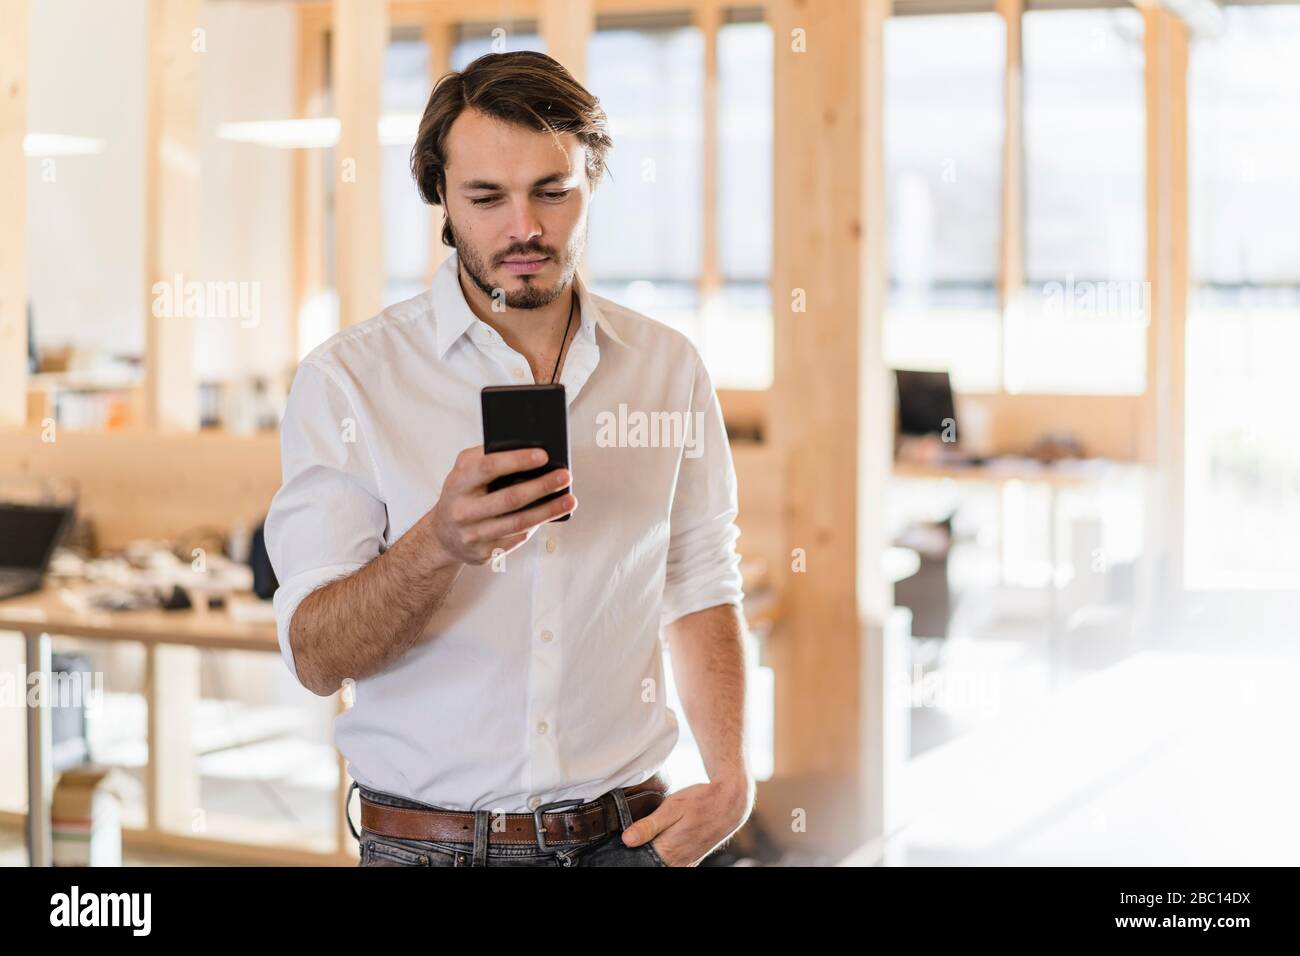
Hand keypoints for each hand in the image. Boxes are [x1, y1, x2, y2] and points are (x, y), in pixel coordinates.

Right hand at [428, 445, 576, 565]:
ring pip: (518, 523)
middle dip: (541, 486)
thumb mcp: (463, 470)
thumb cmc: (461, 494)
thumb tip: (526, 449)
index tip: (543, 455)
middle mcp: (462, 511)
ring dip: (548, 511)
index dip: (517, 460)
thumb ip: (486, 456)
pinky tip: (552, 515)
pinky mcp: (484, 553)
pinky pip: (517, 538)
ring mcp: (473, 535)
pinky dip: (537, 525)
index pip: (488, 468)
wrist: (442, 535)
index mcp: (457, 483)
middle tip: (565, 476)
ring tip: (569, 500)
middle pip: (509, 498)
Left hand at [620, 775, 753, 866]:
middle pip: (650, 864)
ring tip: (648, 838)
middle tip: (636, 837)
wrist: (730, 802)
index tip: (623, 845)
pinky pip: (673, 864)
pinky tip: (661, 844)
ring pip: (661, 864)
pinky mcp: (693, 859)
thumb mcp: (672, 807)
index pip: (640, 861)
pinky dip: (664, 857)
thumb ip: (648, 826)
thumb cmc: (701, 801)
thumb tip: (626, 840)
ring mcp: (687, 863)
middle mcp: (678, 863)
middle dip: (641, 854)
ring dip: (652, 855)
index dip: (630, 853)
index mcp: (669, 852)